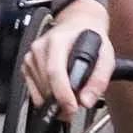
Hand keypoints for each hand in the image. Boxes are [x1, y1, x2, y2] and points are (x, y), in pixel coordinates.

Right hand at [23, 0, 114, 115]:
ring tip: (68, 100)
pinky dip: (44, 96)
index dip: (62, 94)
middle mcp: (41, 47)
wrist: (77, 22)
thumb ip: (99, 79)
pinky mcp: (27, 64)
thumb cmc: (90, 37)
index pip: (55, 72)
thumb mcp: (105, 54)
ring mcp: (31, 56)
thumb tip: (86, 100)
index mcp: (58, 41)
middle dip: (60, 102)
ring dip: (53, 101)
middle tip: (74, 110)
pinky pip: (32, 89)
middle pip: (46, 84)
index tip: (71, 108)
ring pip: (38, 89)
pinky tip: (56, 92)